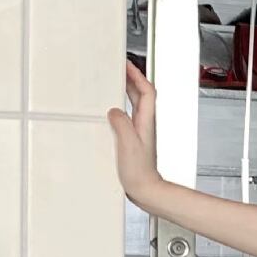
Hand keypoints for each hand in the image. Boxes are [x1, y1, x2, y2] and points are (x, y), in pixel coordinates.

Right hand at [107, 59, 161, 207]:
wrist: (145, 191)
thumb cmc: (140, 173)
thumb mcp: (128, 144)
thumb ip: (122, 124)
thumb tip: (114, 111)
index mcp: (146, 122)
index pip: (147, 91)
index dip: (137, 75)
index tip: (126, 64)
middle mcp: (144, 125)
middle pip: (140, 95)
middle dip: (130, 79)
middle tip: (118, 69)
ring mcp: (139, 133)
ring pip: (134, 105)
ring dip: (125, 92)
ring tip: (113, 82)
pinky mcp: (132, 141)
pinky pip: (126, 118)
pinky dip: (119, 108)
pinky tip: (110, 110)